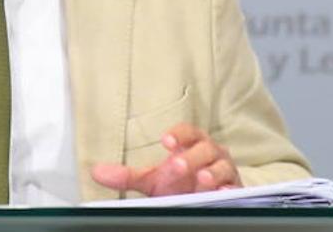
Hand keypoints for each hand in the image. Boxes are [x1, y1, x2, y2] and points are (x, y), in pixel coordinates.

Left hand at [91, 123, 241, 195]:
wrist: (201, 200)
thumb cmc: (178, 182)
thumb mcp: (152, 179)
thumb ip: (128, 175)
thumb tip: (97, 172)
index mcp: (189, 145)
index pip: (187, 131)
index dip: (178, 134)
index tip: (165, 141)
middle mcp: (209, 153)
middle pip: (205, 147)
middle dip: (191, 157)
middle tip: (178, 166)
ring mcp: (224, 171)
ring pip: (223, 166)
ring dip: (213, 172)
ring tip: (203, 180)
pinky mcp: (234, 189)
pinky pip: (236, 187)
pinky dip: (229, 189)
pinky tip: (223, 193)